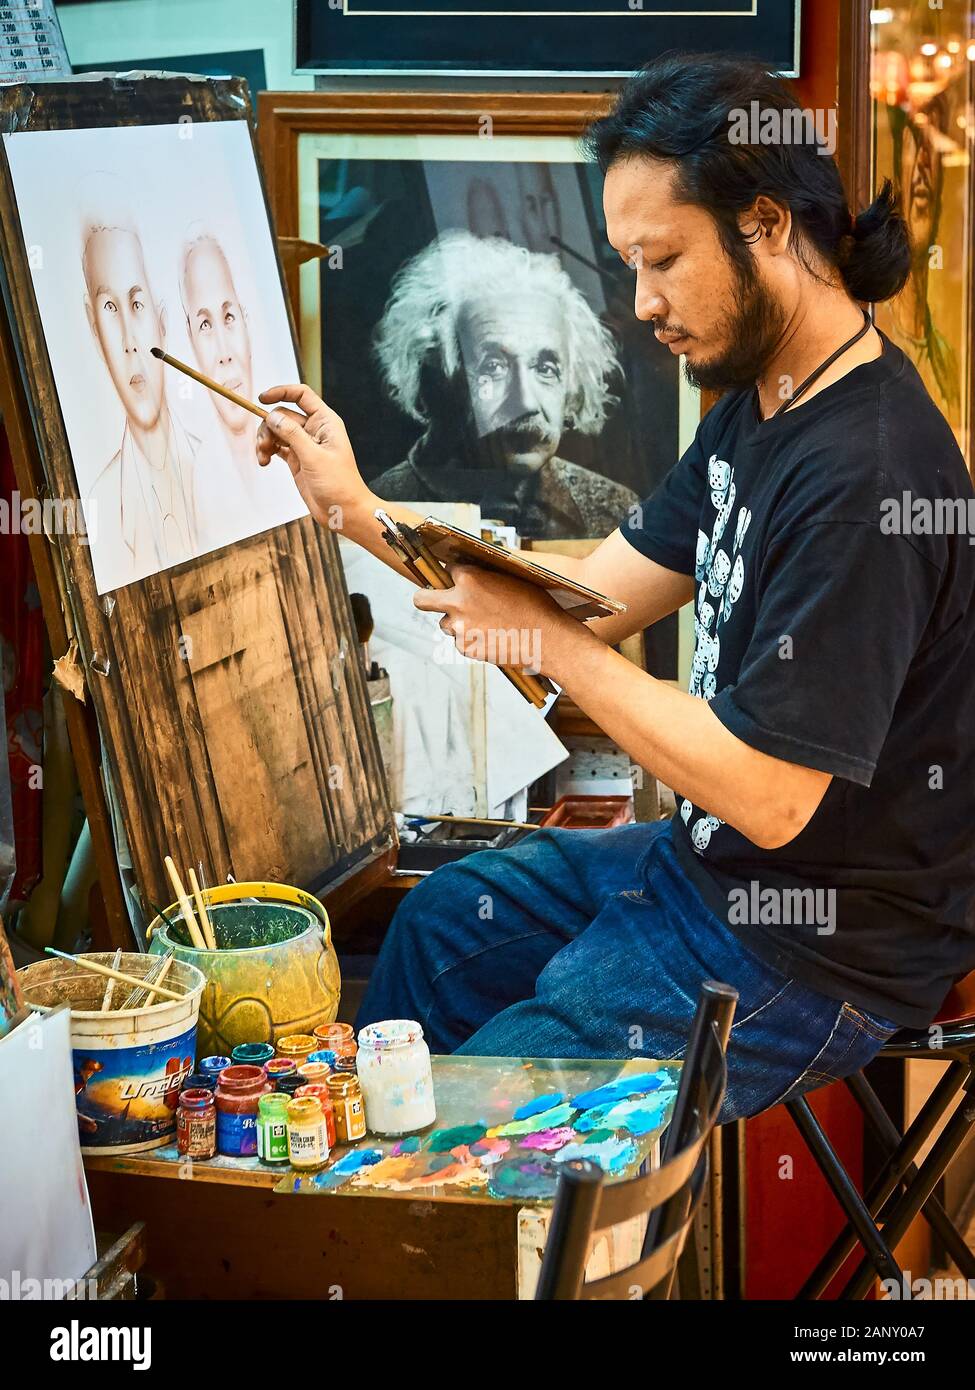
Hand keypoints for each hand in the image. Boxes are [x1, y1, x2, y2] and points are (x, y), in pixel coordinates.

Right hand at [256, 384, 369, 525]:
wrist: (344, 512)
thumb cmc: (339, 484)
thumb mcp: (315, 457)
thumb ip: (293, 435)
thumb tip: (272, 416)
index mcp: (325, 422)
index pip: (301, 395)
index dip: (281, 392)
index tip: (262, 399)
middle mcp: (314, 430)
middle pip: (283, 414)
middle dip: (269, 426)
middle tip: (264, 445)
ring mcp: (304, 445)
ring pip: (277, 431)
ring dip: (265, 440)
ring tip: (263, 456)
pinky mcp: (296, 460)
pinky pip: (276, 447)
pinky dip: (267, 451)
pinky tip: (264, 461)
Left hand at [412, 564, 584, 676]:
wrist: (546, 639)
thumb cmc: (535, 607)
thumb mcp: (511, 581)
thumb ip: (487, 579)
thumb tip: (477, 576)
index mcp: (470, 578)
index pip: (449, 571)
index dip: (456, 577)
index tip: (458, 581)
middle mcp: (459, 601)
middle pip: (422, 599)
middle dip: (425, 598)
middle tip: (430, 600)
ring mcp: (460, 627)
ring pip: (444, 624)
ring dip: (457, 624)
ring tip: (482, 626)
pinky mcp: (465, 647)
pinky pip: (460, 643)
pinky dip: (471, 641)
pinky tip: (491, 639)